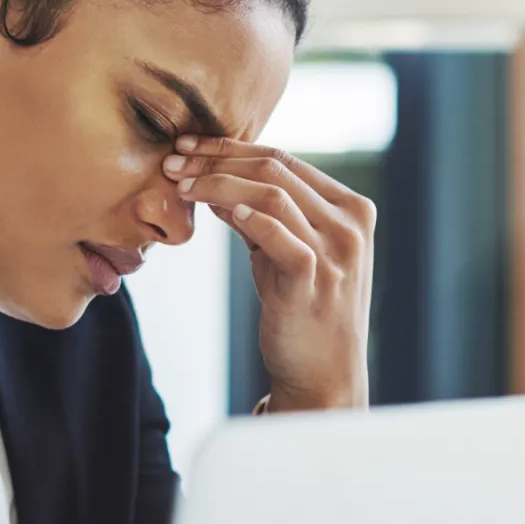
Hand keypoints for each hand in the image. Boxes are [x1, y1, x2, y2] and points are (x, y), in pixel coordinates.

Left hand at [164, 134, 375, 411]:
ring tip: (180, 185)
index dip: (231, 148)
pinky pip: (277, 233)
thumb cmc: (304, 312)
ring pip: (271, 193)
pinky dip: (246, 215)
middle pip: (275, 168)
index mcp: (351, 209)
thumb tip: (214, 178)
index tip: (188, 147)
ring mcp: (336, 251)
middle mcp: (350, 224)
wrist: (324, 375)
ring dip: (217, 183)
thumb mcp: (286, 254)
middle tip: (173, 161)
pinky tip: (216, 209)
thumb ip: (262, 215)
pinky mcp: (314, 278)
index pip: (285, 158)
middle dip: (216, 159)